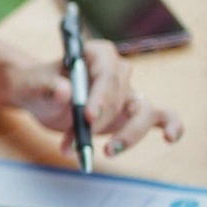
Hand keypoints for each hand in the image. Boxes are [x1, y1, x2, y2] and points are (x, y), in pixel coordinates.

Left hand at [11, 39, 184, 157]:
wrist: (41, 97)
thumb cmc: (39, 86)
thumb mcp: (34, 86)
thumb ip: (47, 87)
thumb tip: (64, 91)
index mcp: (96, 54)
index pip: (106, 73)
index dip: (100, 96)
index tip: (86, 117)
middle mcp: (117, 71)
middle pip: (120, 96)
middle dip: (101, 122)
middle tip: (78, 140)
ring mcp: (128, 92)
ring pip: (143, 111)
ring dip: (129, 134)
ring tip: (108, 152)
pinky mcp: (132, 113)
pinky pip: (162, 117)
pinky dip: (171, 126)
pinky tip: (170, 138)